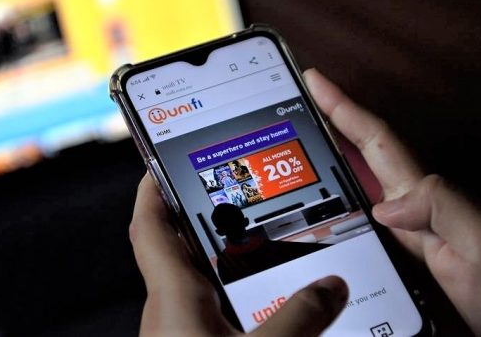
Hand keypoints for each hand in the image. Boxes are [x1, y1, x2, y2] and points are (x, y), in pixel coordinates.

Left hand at [130, 174, 348, 335]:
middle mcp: (170, 309)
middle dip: (206, 220)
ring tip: (264, 243)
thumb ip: (300, 317)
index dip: (152, 188)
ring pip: (199, 283)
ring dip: (227, 262)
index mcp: (174, 296)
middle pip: (180, 249)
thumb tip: (330, 286)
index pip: (150, 226)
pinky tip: (267, 303)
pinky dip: (237, 298)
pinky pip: (212, 312)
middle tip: (238, 196)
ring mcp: (179, 330)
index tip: (162, 161)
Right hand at [304, 68, 480, 336]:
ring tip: (301, 139)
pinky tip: (325, 203)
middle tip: (295, 100)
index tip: (315, 80)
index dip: (344, 107)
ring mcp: (407, 230)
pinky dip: (338, 198)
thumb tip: (383, 203)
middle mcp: (412, 206)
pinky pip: (360, 217)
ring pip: (359, 183)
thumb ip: (440, 209)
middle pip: (363, 153)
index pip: (376, 140)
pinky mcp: (403, 256)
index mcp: (424, 195)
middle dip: (330, 121)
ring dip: (330, 156)